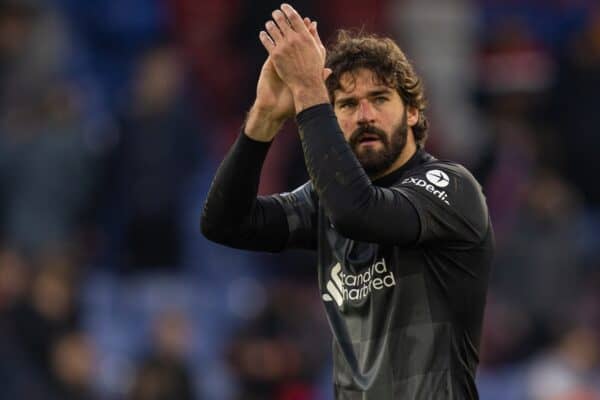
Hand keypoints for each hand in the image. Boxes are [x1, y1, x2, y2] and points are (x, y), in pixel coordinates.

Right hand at [247, 15, 326, 141]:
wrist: (274, 112)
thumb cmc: (289, 105)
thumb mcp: (305, 91)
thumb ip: (317, 79)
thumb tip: (329, 71)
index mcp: (297, 70)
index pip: (304, 50)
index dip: (309, 38)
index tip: (314, 26)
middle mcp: (288, 65)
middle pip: (293, 45)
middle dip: (298, 32)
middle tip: (303, 21)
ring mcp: (278, 65)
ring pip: (282, 46)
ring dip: (284, 34)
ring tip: (288, 23)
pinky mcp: (269, 67)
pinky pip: (271, 52)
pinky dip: (272, 42)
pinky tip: (274, 34)